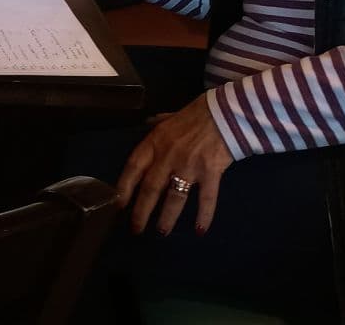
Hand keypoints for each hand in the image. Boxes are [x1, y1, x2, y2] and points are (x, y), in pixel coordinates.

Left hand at [116, 95, 234, 235]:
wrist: (226, 112)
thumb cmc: (197, 114)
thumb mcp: (170, 117)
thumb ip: (158, 124)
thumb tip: (147, 123)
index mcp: (155, 141)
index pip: (133, 167)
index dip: (124, 187)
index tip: (118, 204)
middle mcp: (168, 156)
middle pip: (150, 188)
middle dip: (141, 211)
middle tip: (136, 229)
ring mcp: (189, 166)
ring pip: (174, 197)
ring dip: (167, 217)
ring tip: (162, 232)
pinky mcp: (210, 173)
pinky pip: (206, 199)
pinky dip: (204, 215)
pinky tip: (200, 230)